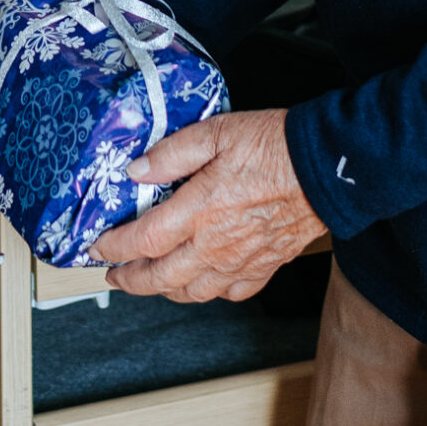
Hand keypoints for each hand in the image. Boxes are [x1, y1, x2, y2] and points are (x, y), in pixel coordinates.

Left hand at [92, 110, 326, 301]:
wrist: (329, 167)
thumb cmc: (277, 146)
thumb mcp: (217, 132)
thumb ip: (172, 154)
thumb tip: (136, 171)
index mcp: (201, 211)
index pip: (142, 241)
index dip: (113, 247)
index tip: (97, 246)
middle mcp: (217, 245)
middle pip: (159, 278)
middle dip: (129, 279)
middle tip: (113, 273)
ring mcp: (241, 261)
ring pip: (191, 292)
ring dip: (162, 290)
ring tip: (149, 281)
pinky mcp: (264, 266)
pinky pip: (229, 293)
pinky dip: (207, 292)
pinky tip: (200, 282)